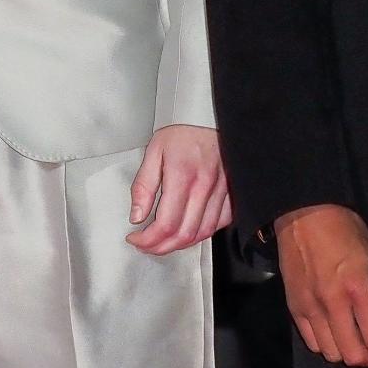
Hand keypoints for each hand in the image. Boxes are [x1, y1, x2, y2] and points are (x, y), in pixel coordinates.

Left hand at [126, 123, 231, 254]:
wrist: (211, 119)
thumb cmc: (183, 133)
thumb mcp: (154, 151)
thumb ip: (143, 185)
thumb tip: (136, 217)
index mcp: (183, 174)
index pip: (165, 224)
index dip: (148, 239)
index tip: (135, 238)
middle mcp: (205, 186)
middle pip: (184, 235)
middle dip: (160, 248)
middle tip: (146, 245)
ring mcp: (222, 191)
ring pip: (202, 234)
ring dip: (180, 245)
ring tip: (164, 241)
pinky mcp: (232, 193)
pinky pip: (218, 224)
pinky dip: (201, 234)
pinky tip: (188, 230)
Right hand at [276, 204, 367, 366]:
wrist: (305, 214)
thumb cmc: (347, 231)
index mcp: (358, 288)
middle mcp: (332, 303)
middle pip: (354, 355)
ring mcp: (310, 307)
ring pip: (332, 354)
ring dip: (350, 353)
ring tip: (360, 339)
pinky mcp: (294, 307)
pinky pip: (312, 343)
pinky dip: (328, 345)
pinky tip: (338, 332)